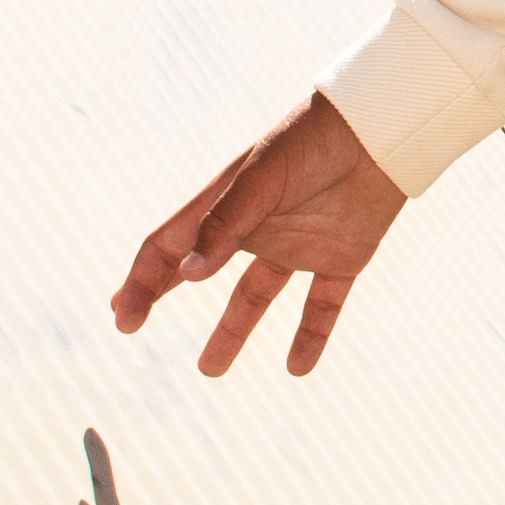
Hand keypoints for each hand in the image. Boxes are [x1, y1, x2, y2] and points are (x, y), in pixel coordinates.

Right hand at [112, 89, 403, 375]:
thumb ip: (226, 225)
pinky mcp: (340, 257)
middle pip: (200, 267)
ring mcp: (298, 244)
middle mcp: (257, 227)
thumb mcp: (263, 180)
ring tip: (209, 370)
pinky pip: (322, 305)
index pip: (170, 246)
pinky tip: (298, 368)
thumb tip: (186, 275)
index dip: (142, 280)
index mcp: (227, 204)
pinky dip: (311, 336)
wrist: (382, 133)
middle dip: (162, 292)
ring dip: (233, 331)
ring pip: (256, 296)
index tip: (122, 317)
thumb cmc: (314, 143)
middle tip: (131, 325)